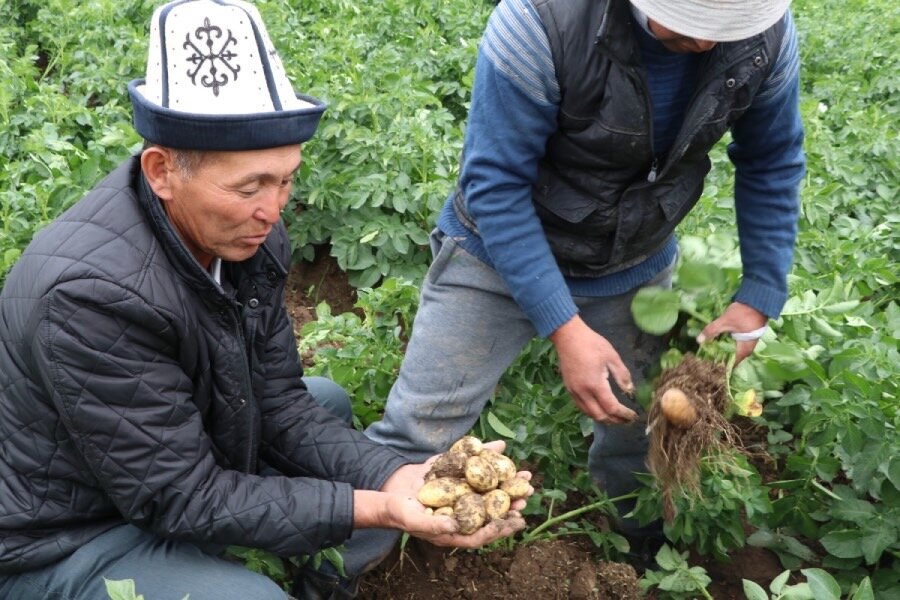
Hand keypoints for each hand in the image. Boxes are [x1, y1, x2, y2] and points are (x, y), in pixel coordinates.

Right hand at [369, 441, 532, 547]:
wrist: (390, 489)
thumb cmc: (399, 511)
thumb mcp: (414, 519)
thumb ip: (434, 524)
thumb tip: (456, 525)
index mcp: (456, 529)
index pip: (483, 532)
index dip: (501, 527)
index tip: (516, 521)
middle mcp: (462, 512)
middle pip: (491, 510)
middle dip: (511, 502)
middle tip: (528, 493)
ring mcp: (461, 494)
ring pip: (488, 489)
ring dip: (506, 482)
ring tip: (525, 476)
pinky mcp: (457, 476)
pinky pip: (475, 467)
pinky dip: (486, 457)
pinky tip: (500, 447)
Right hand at [550, 316, 636, 423]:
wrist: (568, 336)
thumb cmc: (592, 343)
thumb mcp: (612, 356)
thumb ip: (622, 375)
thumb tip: (630, 390)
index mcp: (595, 384)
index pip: (611, 408)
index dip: (624, 415)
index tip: (634, 416)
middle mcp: (583, 392)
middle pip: (600, 415)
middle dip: (615, 420)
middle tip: (627, 420)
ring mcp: (574, 391)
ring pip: (589, 413)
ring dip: (603, 418)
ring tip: (615, 417)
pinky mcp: (569, 388)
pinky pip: (581, 406)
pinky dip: (593, 411)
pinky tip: (600, 408)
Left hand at [697, 301, 767, 364]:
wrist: (758, 300)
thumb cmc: (743, 313)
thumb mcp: (725, 321)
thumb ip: (712, 330)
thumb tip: (699, 340)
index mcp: (744, 349)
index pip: (731, 363)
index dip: (719, 364)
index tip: (708, 363)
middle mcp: (748, 349)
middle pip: (731, 357)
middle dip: (719, 356)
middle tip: (706, 356)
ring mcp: (748, 342)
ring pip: (733, 350)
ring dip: (722, 349)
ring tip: (709, 349)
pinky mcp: (746, 336)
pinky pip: (735, 343)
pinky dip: (726, 343)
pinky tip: (717, 340)